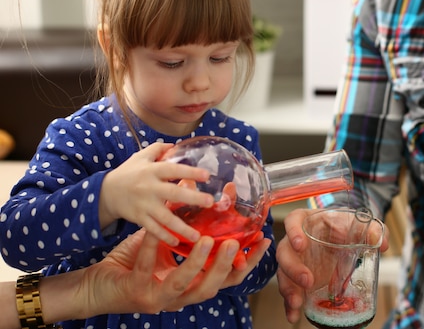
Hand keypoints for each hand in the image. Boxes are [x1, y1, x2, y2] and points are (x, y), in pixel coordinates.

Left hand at [77, 228, 271, 315]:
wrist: (96, 287)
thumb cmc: (134, 263)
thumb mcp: (165, 243)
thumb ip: (183, 224)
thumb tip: (198, 189)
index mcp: (192, 284)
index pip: (228, 278)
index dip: (248, 262)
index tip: (262, 241)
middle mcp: (180, 295)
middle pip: (214, 287)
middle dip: (226, 265)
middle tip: (235, 243)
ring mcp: (159, 298)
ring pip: (186, 286)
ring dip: (198, 264)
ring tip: (206, 240)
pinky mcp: (137, 293)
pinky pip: (148, 270)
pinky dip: (152, 249)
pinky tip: (153, 231)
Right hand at [99, 143, 212, 244]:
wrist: (105, 192)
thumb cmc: (128, 173)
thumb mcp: (141, 157)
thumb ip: (158, 149)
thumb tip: (176, 144)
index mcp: (152, 171)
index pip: (173, 170)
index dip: (189, 171)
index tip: (207, 175)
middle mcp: (149, 188)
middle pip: (173, 194)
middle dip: (192, 198)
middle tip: (210, 202)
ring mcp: (144, 205)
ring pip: (165, 218)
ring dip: (181, 227)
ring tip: (198, 236)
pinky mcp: (139, 218)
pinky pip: (153, 229)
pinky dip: (164, 237)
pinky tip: (177, 242)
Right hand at [276, 208, 388, 322]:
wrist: (339, 237)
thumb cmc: (343, 226)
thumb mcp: (357, 224)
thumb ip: (372, 229)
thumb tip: (381, 242)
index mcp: (306, 222)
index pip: (294, 221)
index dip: (293, 231)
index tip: (300, 244)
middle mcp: (294, 241)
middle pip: (284, 252)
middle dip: (293, 268)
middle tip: (307, 281)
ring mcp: (294, 261)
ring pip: (283, 274)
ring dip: (288, 289)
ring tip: (297, 303)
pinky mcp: (296, 279)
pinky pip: (289, 292)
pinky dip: (289, 305)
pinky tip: (294, 316)